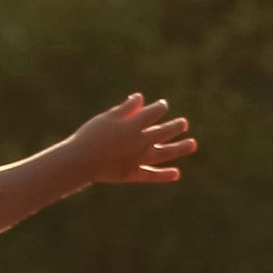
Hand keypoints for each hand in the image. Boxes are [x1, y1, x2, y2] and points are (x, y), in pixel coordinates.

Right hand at [79, 93, 195, 187]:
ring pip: (165, 152)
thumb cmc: (90, 135)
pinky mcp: (133, 174)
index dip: (160, 107)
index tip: (162, 106)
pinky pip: (152, 174)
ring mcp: (139, 159)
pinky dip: (164, 175)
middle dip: (176, 126)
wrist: (79, 161)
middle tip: (184, 124)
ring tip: (192, 144)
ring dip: (180, 148)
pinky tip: (177, 173)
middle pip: (164, 131)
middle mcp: (140, 141)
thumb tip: (141, 98)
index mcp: (134, 124)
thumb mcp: (107, 118)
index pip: (155, 112)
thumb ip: (126, 108)